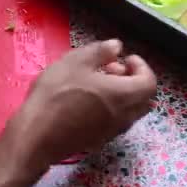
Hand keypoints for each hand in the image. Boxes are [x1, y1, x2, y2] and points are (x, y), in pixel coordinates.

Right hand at [6, 40, 156, 175]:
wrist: (36, 135)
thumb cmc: (56, 94)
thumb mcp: (75, 62)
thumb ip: (100, 51)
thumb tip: (117, 46)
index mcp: (124, 95)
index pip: (149, 82)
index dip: (142, 67)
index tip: (125, 58)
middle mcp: (124, 116)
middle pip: (144, 99)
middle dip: (133, 81)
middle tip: (113, 69)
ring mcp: (112, 131)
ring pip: (130, 111)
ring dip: (122, 95)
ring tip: (96, 83)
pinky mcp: (98, 140)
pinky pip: (116, 121)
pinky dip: (111, 107)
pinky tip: (86, 100)